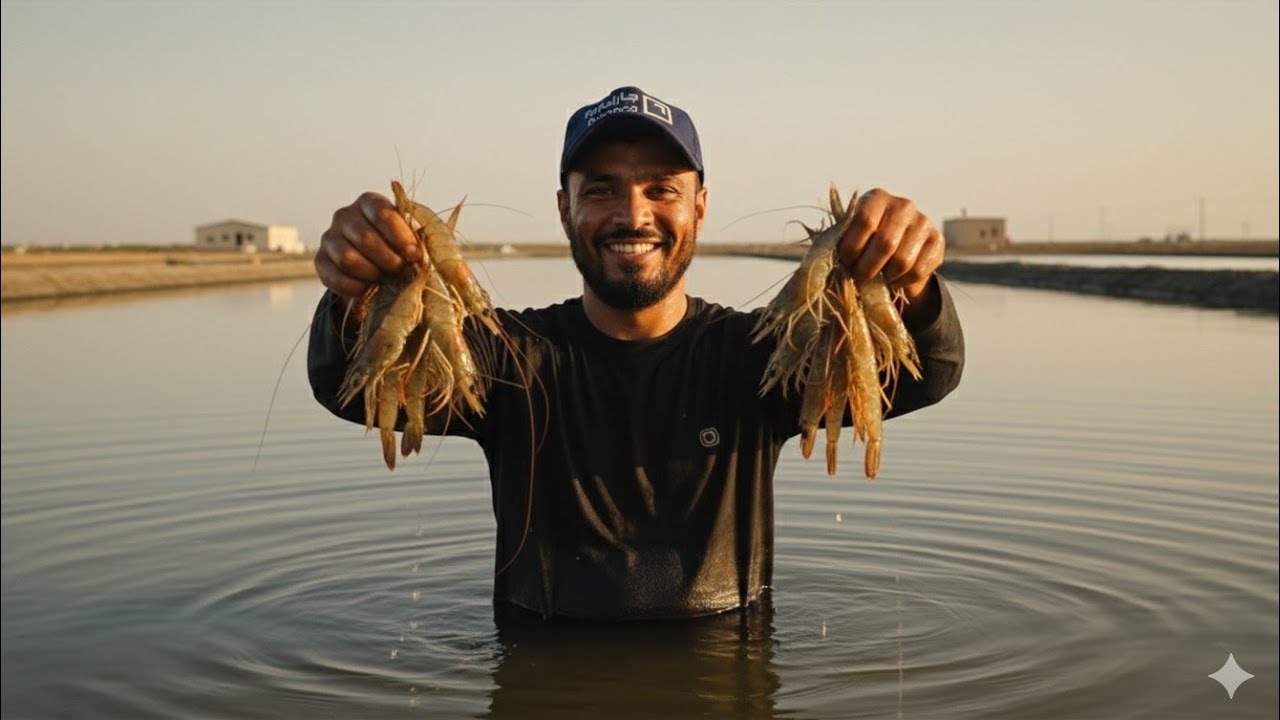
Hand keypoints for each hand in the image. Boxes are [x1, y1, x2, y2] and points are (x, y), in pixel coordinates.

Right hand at [315, 192, 421, 298]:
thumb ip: (415, 239)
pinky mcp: (320, 260)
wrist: (374, 265)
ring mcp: (329, 237)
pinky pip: (336, 277)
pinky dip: (355, 287)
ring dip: (371, 273)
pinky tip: (367, 287)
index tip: (414, 255)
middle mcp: (345, 215)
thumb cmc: (396, 246)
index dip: (401, 237)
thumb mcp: (409, 236)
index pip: (382, 214)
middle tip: (399, 270)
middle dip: (388, 259)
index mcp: (369, 202)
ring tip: (383, 278)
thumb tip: (415, 254)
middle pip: (365, 238)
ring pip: (347, 258)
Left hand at [835, 188, 944, 309]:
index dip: (852, 247)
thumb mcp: (848, 236)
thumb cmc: (863, 242)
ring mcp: (923, 222)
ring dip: (885, 277)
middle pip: (885, 243)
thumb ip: (837, 242)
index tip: (846, 261)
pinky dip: (902, 282)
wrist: (895, 248)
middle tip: (859, 277)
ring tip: (877, 278)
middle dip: (867, 267)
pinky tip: (894, 279)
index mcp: (876, 198)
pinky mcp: (937, 241)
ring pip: (902, 260)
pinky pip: (918, 271)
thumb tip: (820, 260)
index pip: (864, 221)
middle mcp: (903, 205)